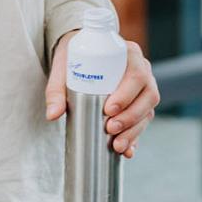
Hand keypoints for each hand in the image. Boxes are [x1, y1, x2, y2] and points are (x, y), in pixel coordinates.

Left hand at [44, 31, 159, 158]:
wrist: (82, 52)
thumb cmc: (77, 56)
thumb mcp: (64, 67)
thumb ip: (56, 90)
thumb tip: (53, 114)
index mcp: (128, 54)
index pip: (136, 74)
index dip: (126, 94)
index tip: (108, 109)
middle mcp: (142, 68)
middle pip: (147, 94)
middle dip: (130, 116)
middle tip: (110, 128)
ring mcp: (144, 86)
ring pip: (148, 110)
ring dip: (134, 130)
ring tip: (117, 144)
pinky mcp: (142, 102)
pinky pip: (144, 120)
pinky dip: (136, 136)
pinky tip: (126, 149)